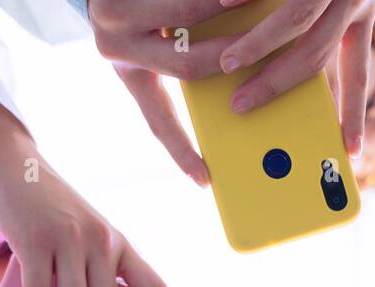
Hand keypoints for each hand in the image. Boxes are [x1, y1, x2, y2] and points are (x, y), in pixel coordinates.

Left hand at [87, 0, 239, 183]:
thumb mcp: (147, 46)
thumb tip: (231, 73)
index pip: (159, 122)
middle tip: (261, 54)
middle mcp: (115, 49)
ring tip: (248, 7)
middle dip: (230, 56)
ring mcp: (113, 16)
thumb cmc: (133, 11)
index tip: (204, 181)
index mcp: (129, 75)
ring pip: (184, 14)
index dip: (182, 152)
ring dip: (220, 9)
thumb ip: (183, 61)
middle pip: (188, 64)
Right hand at [221, 0, 374, 154]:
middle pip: (314, 55)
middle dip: (275, 84)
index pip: (358, 74)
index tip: (351, 151)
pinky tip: (223, 8)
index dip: (353, 114)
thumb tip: (281, 73)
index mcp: (363, 13)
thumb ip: (321, 28)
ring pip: (294, 22)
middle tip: (241, 105)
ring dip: (257, 46)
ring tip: (228, 63)